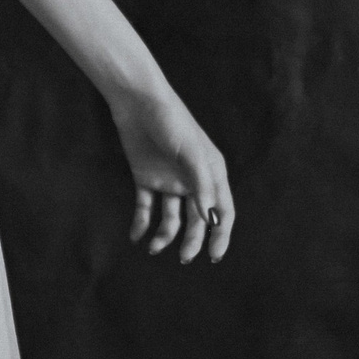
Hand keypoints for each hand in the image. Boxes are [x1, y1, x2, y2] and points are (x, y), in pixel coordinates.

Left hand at [110, 86, 233, 263]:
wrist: (137, 101)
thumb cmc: (171, 121)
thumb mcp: (190, 152)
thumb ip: (201, 185)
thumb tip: (210, 219)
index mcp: (211, 173)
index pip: (222, 211)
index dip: (221, 234)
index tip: (215, 256)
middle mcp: (192, 180)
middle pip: (196, 219)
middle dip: (192, 240)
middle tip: (184, 257)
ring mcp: (169, 180)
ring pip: (171, 217)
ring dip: (164, 235)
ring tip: (153, 248)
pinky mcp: (145, 177)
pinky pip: (145, 207)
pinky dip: (140, 223)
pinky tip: (135, 236)